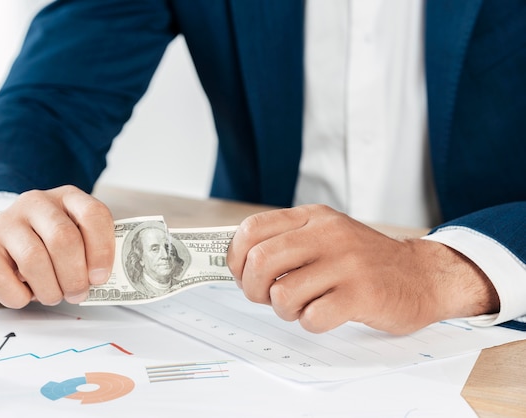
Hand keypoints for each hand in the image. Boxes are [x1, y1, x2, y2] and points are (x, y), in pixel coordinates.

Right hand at [0, 186, 114, 307]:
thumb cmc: (44, 250)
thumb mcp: (73, 242)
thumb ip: (91, 253)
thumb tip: (102, 279)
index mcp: (67, 198)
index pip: (93, 214)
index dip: (102, 250)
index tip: (100, 277)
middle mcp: (36, 203)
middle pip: (63, 239)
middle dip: (75, 276)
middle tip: (77, 294)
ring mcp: (5, 222)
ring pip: (34, 260)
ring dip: (50, 290)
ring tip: (53, 295)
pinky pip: (2, 279)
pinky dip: (19, 297)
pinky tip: (24, 295)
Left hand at [227, 205, 499, 334]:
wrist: (422, 275)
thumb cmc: (364, 261)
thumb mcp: (326, 236)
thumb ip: (287, 243)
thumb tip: (239, 266)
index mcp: (313, 218)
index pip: (252, 229)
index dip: (236, 257)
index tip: (241, 274)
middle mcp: (328, 235)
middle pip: (261, 261)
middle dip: (253, 288)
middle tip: (267, 297)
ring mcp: (346, 263)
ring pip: (283, 294)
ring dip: (284, 310)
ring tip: (302, 306)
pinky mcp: (361, 294)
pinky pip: (312, 317)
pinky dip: (310, 323)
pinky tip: (325, 314)